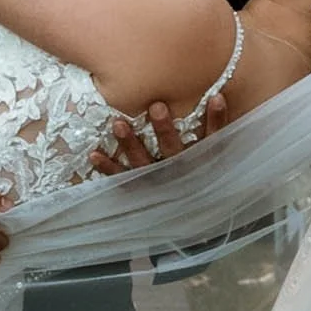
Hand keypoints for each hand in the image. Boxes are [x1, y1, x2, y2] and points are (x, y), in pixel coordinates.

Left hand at [90, 91, 226, 175]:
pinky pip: (121, 177)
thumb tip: (214, 92)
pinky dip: (108, 167)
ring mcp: (158, 180)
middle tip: (157, 107)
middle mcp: (180, 170)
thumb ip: (209, 129)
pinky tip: (94, 154)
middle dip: (164, 130)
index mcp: (201, 160)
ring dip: (130, 144)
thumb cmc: (197, 176)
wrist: (187, 218)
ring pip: (144, 162)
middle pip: (173, 149)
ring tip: (118, 124)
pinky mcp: (139, 187)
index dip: (216, 119)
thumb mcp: (209, 156)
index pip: (212, 138)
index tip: (216, 97)